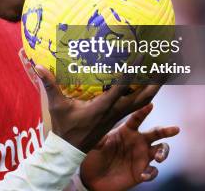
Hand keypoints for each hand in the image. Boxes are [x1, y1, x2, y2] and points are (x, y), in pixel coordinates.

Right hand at [35, 65, 161, 152]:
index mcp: (103, 106)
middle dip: (156, 80)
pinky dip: (146, 93)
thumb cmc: (65, 126)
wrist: (71, 149)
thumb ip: (50, 85)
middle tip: (166, 63)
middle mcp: (116, 111)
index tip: (142, 55)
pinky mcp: (119, 117)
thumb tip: (38, 66)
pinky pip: (137, 104)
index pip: (122, 86)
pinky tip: (149, 82)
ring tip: (164, 70)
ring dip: (155, 86)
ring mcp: (119, 115)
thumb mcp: (57, 105)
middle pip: (144, 96)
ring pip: (144, 101)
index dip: (133, 71)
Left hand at [80, 103, 179, 190]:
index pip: (137, 119)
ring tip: (159, 158)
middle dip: (166, 130)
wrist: (94, 178)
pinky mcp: (142, 172)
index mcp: (127, 131)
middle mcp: (137, 142)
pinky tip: (143, 175)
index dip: (143, 111)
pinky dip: (150, 173)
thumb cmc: (94, 157)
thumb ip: (99, 140)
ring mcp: (141, 157)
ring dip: (163, 153)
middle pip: (156, 133)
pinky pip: (152, 171)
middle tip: (175, 129)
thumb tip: (99, 136)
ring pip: (160, 151)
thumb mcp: (94, 146)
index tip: (150, 104)